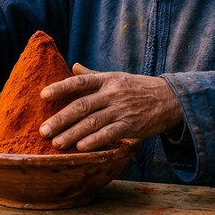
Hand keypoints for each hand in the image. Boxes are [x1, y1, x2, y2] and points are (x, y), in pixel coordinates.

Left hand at [39, 63, 183, 151]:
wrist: (171, 99)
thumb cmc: (139, 88)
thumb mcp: (117, 77)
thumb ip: (93, 74)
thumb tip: (73, 66)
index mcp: (107, 79)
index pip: (79, 82)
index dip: (60, 88)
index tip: (43, 95)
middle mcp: (112, 93)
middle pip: (81, 105)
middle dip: (60, 119)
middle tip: (43, 130)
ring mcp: (121, 109)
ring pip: (92, 122)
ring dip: (72, 134)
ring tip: (56, 143)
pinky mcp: (131, 125)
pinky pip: (110, 134)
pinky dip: (94, 141)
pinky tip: (81, 148)